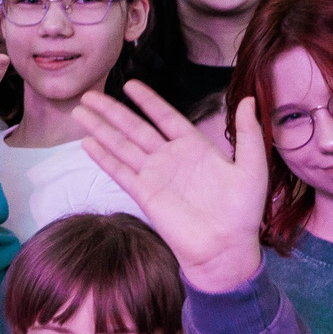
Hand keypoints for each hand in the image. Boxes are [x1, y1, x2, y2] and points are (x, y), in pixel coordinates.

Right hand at [75, 83, 268, 292]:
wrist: (225, 248)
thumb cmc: (242, 211)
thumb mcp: (252, 167)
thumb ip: (249, 133)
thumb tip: (246, 100)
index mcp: (194, 147)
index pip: (165, 117)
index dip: (147, 101)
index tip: (129, 84)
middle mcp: (169, 158)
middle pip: (134, 127)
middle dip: (111, 111)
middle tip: (88, 95)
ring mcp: (154, 175)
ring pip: (121, 145)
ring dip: (100, 128)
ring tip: (79, 112)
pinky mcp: (143, 194)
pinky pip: (119, 171)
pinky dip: (102, 157)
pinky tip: (87, 143)